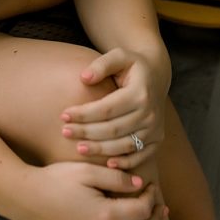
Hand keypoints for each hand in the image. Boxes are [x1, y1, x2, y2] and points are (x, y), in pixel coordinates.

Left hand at [60, 48, 166, 167]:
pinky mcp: (156, 140)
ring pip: (124, 145)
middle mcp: (150, 113)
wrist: (156, 76)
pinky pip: (141, 156)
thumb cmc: (131, 65)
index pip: (107, 108)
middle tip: (65, 132)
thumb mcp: (119, 56)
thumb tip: (83, 77)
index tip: (63, 114)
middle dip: (87, 133)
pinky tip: (106, 164)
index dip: (84, 114)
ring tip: (78, 148)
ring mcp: (155, 129)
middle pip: (113, 129)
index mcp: (140, 93)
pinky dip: (124, 163)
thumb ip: (101, 64)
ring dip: (100, 150)